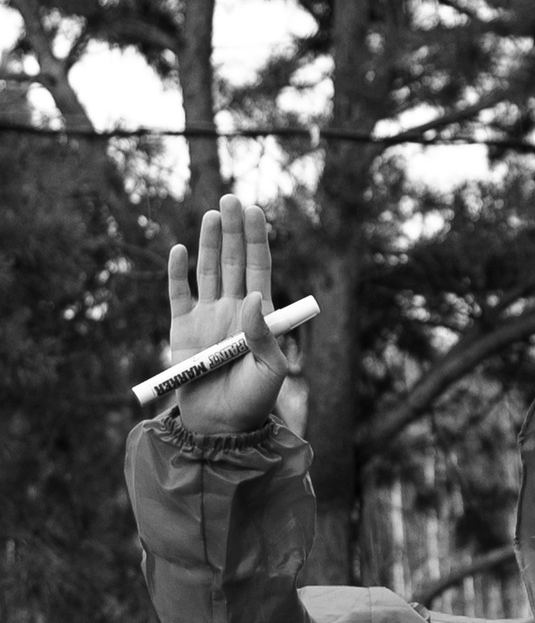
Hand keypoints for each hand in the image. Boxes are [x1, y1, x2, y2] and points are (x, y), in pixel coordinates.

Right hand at [165, 195, 288, 435]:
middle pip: (234, 261)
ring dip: (210, 242)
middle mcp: (234, 309)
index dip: (257, 240)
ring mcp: (207, 315)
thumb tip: (256, 295)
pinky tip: (181, 250)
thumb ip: (264, 335)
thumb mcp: (269, 371)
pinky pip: (178, 292)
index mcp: (260, 316)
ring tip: (213, 213)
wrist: (219, 424)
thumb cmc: (252, 401)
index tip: (257, 211)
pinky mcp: (181, 326)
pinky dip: (178, 271)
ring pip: (208, 269)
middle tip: (232, 198)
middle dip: (234, 230)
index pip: (260, 269)